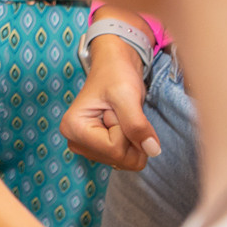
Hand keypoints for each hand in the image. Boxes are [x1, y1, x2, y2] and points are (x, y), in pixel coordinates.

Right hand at [60, 34, 158, 170]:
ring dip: (132, 139)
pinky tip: (122, 124)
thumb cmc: (116, 74)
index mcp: (73, 128)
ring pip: (124, 161)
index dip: (127, 130)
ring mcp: (85, 147)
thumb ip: (137, 124)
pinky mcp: (97, 148)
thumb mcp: (127, 96)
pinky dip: (131, 142)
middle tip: (121, 113)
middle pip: (119, 159)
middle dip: (130, 137)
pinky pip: (125, 158)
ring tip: (121, 116)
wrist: (115, 65)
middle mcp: (74, 141)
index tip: (118, 108)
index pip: (114, 149)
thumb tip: (152, 151)